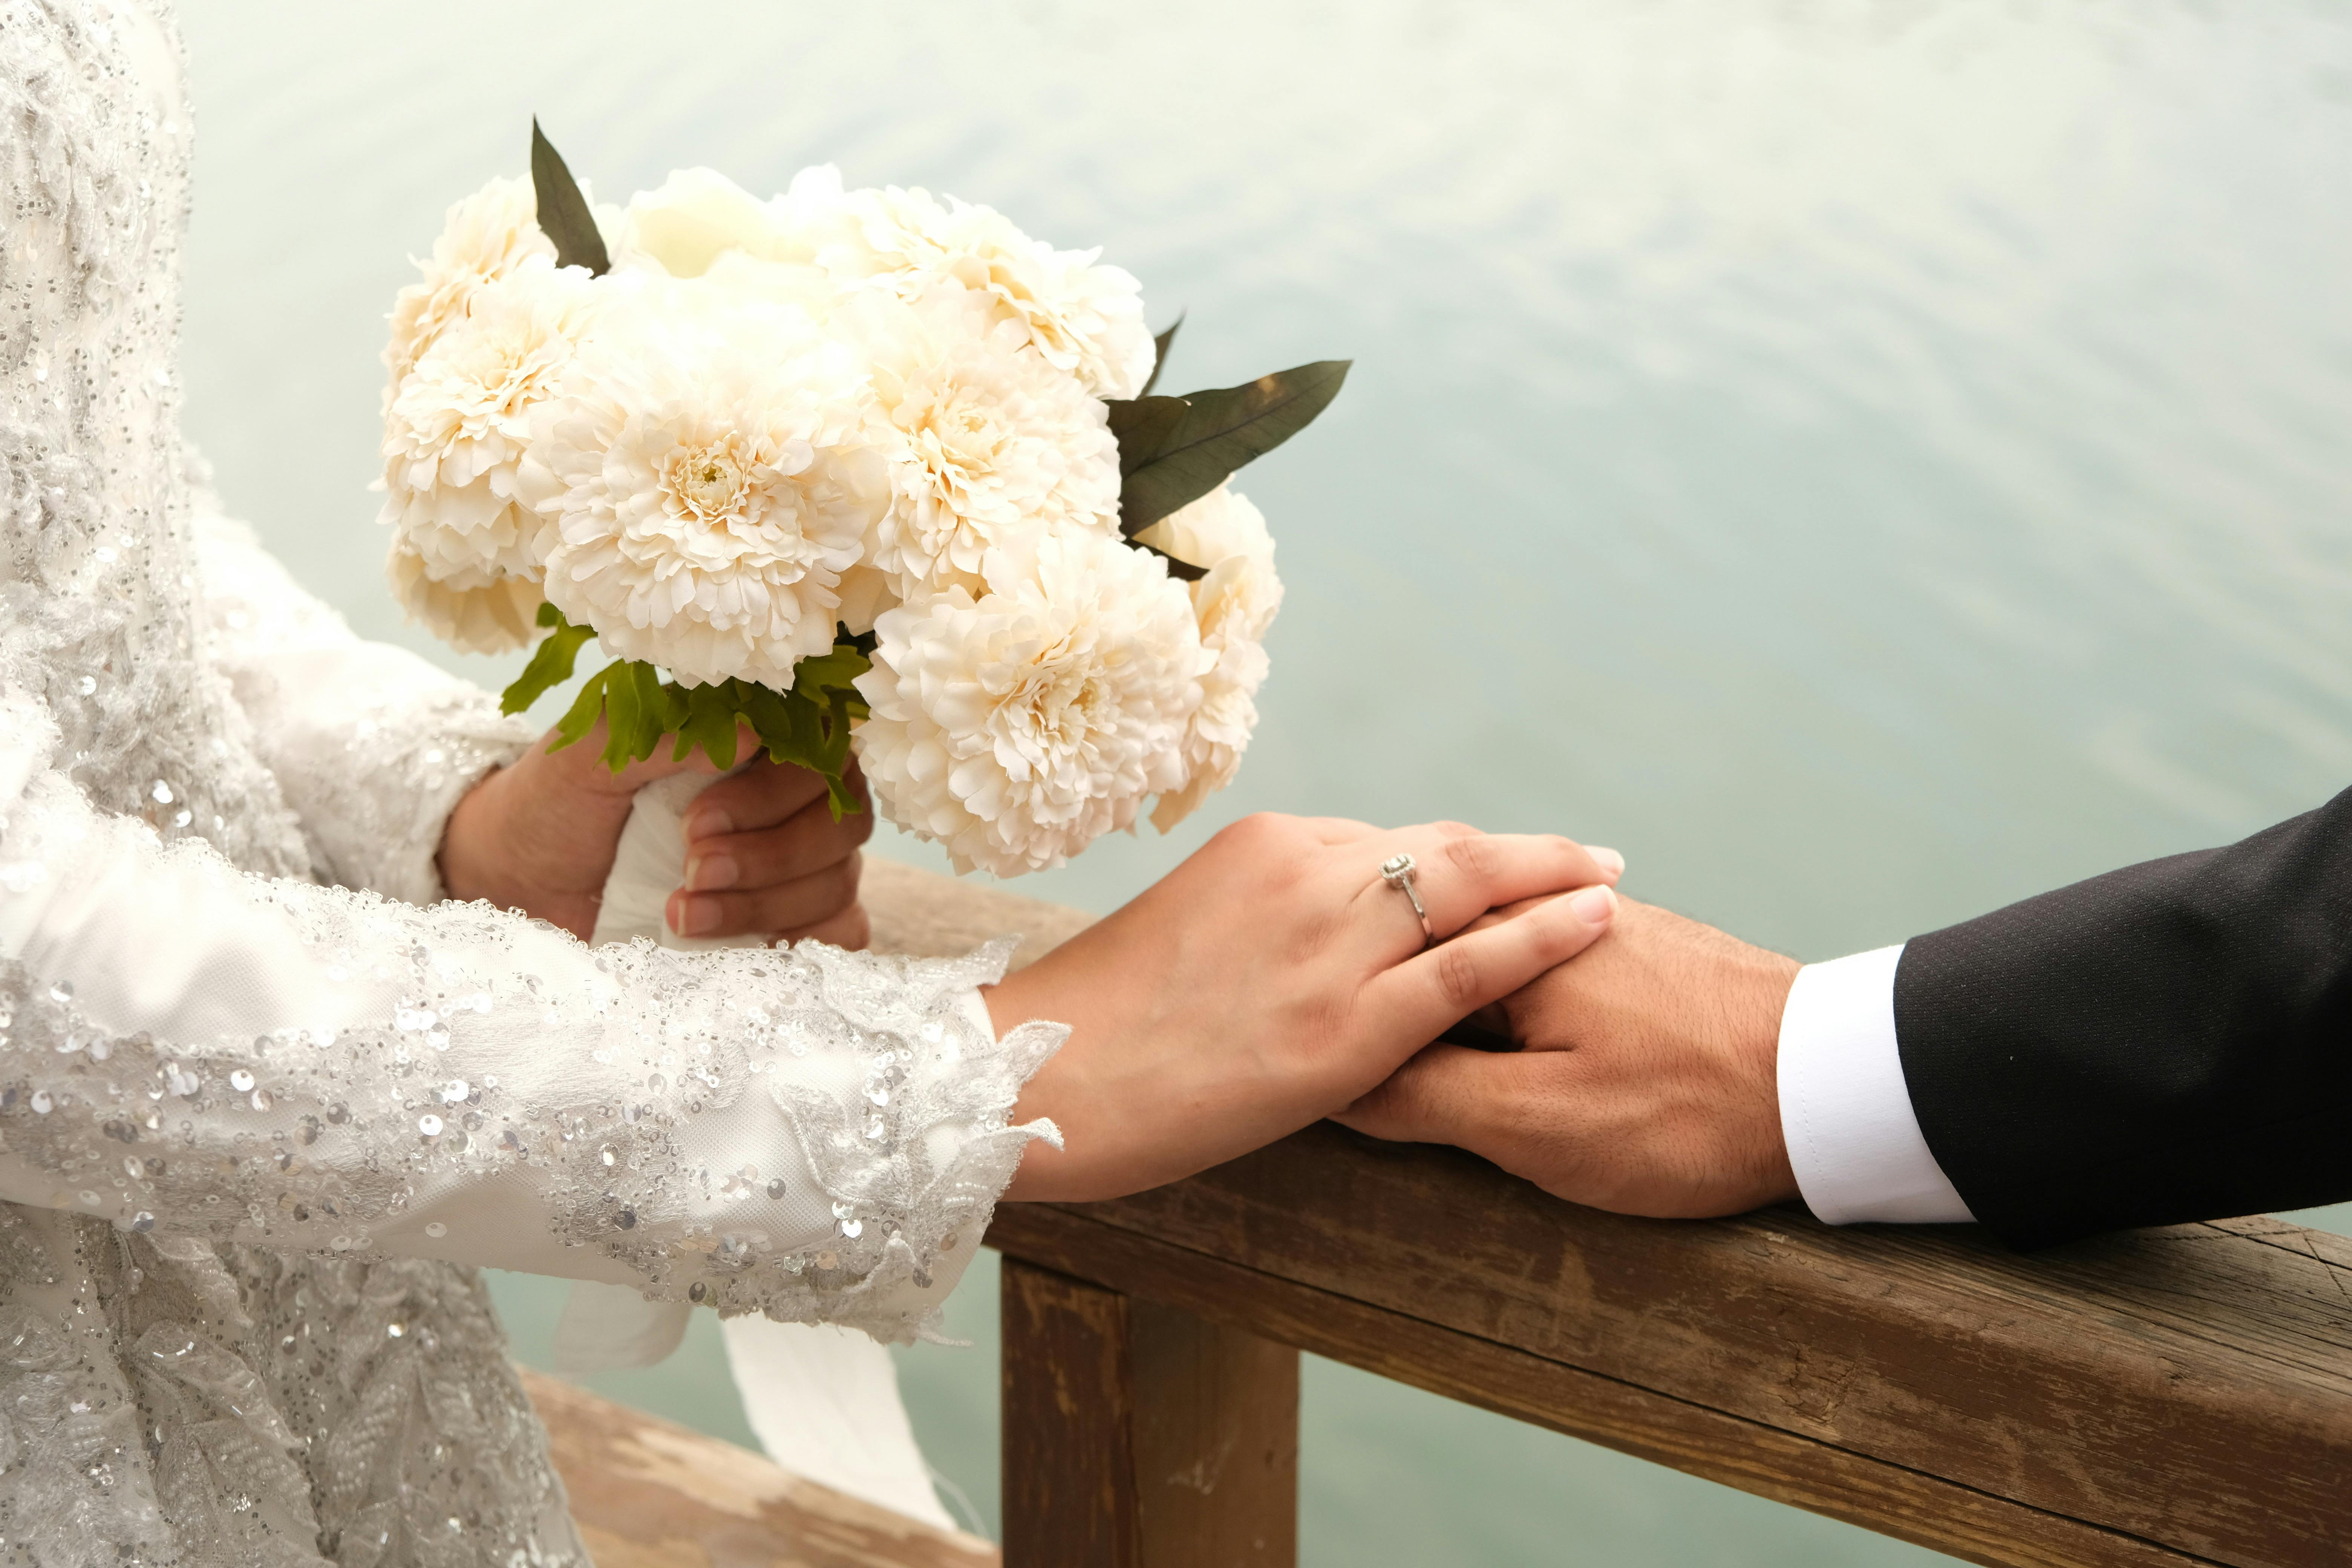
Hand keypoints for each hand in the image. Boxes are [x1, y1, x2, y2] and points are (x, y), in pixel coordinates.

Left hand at [438, 724, 873, 946]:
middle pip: (842, 821)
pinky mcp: (787, 920)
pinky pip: (842, 933)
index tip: (695, 820)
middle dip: (769, 853)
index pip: (821, 752)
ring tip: (679, 913)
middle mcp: (789, 798)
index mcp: (754, 740)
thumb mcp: (592, 755)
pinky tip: (744, 945)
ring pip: (837, 881)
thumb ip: (667, 736)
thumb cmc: (555, 803)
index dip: (773, 791)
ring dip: (763, 903)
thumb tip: (754, 733)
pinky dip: (805, 941)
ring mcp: (796, 863)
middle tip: (690, 867)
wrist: (520, 881)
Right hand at [989, 815, 1623, 1201]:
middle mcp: (1306, 873)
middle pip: (1443, 846)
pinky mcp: (1344, 1026)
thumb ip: (1261, 919)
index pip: (1386, 841)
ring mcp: (1328, 946)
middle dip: (1524, 851)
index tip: (1500, 869)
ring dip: (1551, 879)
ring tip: (1609, 880)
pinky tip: (1596, 920)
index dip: (1455, 860)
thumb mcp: (1188, 933)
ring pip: (1469, 888)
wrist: (1041, 1073)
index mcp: (1265, 846)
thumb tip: (1308, 933)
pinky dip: (1542, 937)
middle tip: (1588, 856)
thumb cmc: (1099, 1024)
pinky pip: (1469, 967)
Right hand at [1335, 896, 1800, 1216]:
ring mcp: (1582, 922)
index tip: (1309, 1081)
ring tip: (1435, 1093)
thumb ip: (1423, 1098)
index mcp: (1500, 934)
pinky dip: (1498, 1017)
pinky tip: (1505, 1065)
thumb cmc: (1686, 1111)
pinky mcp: (1621, 947)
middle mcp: (1536, 905)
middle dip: (1380, 1017)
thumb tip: (1329, 1080)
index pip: (1367, 965)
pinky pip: (1523, 972)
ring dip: (1440, 1021)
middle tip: (1368, 1103)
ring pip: (1468, 966)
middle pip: (1412, 956)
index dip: (1330, 1029)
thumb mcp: (1537, 1126)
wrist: (1834, 1086)